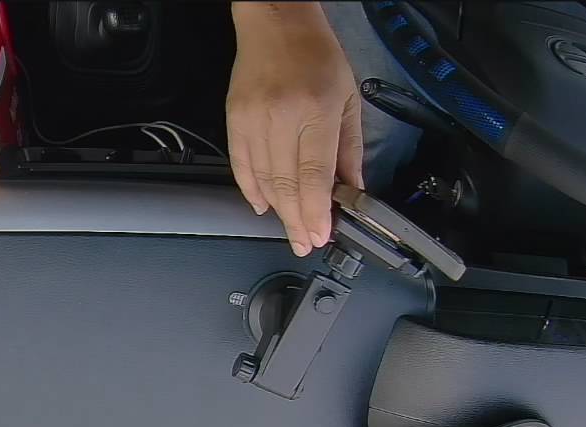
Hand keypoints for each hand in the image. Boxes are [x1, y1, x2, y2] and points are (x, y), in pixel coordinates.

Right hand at [227, 2, 362, 256]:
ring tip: (291, 231)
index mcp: (316, 111)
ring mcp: (253, 120)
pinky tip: (264, 207)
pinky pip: (241, 166)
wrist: (275, 23)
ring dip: (278, 211)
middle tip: (306, 243)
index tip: (320, 236)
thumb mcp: (349, 98)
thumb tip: (352, 190)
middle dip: (297, 220)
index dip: (315, 212)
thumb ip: (350, 148)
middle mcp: (281, 118)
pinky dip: (251, 190)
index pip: (314, 175)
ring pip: (263, 180)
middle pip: (287, 184)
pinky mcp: (234, 120)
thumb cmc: (317, 56)